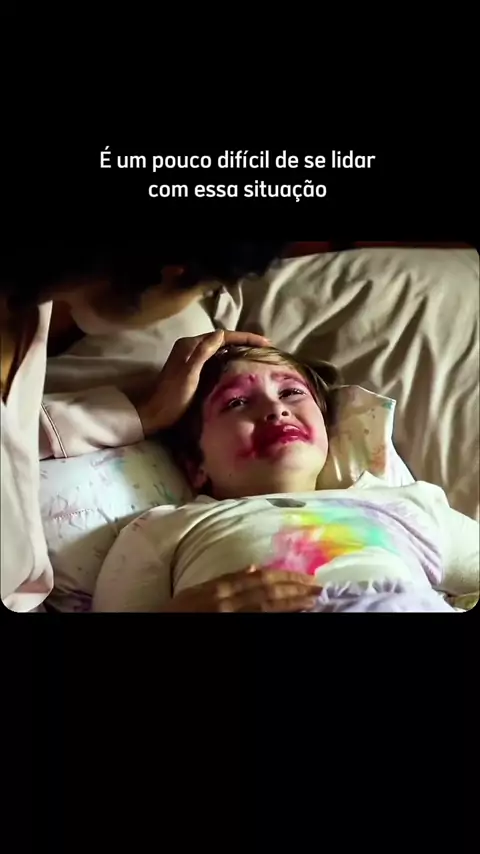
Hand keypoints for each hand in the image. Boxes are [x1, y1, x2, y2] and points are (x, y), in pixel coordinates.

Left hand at [134, 329, 270, 434]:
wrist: (154, 414)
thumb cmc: (172, 397)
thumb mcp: (189, 374)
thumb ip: (202, 352)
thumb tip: (220, 334)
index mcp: (189, 345)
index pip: (222, 335)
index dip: (244, 337)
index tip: (264, 342)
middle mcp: (189, 347)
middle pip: (221, 338)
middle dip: (242, 340)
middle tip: (263, 347)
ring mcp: (190, 357)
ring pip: (218, 347)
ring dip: (236, 348)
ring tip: (255, 353)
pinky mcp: (191, 368)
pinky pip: (214, 357)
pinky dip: (228, 357)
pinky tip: (238, 364)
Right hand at [160, 566, 322, 612]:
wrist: (159, 626)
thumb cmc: (176, 612)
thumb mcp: (196, 592)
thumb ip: (225, 580)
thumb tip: (253, 568)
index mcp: (218, 587)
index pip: (259, 579)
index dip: (285, 577)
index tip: (305, 577)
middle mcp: (225, 600)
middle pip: (267, 591)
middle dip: (296, 588)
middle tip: (319, 588)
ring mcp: (227, 616)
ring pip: (267, 607)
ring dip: (293, 603)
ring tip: (314, 601)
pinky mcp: (230, 630)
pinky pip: (258, 621)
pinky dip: (277, 616)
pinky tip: (293, 614)